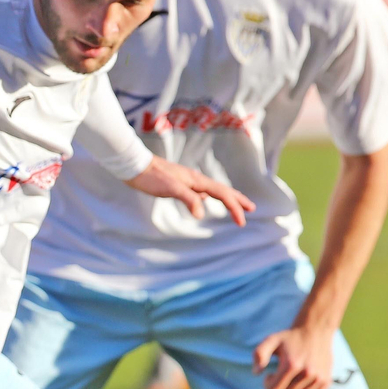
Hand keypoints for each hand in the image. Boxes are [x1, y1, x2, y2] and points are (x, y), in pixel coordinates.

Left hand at [125, 158, 254, 226]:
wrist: (135, 166)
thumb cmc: (151, 177)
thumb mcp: (170, 189)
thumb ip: (188, 200)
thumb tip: (202, 214)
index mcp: (197, 181)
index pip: (223, 194)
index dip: (235, 208)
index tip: (242, 222)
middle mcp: (195, 180)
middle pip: (223, 190)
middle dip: (238, 200)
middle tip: (252, 209)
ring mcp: (188, 181)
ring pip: (212, 190)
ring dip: (226, 198)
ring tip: (234, 204)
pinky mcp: (179, 184)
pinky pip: (200, 191)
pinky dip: (208, 197)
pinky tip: (204, 200)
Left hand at [253, 324, 335, 388]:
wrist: (316, 330)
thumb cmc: (290, 337)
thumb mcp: (271, 340)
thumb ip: (259, 354)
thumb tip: (256, 373)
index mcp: (291, 365)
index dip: (268, 385)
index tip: (271, 375)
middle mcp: (306, 373)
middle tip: (281, 376)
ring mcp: (318, 379)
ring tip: (291, 382)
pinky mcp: (326, 382)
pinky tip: (302, 387)